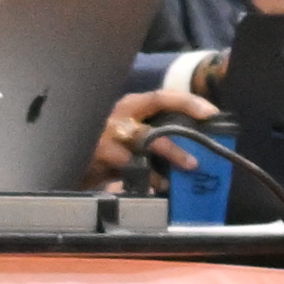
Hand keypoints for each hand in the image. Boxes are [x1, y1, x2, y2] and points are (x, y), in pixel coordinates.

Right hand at [96, 88, 215, 182]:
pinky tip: (160, 186)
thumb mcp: (133, 140)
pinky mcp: (98, 154)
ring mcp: (109, 133)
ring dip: (171, 153)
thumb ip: (159, 140)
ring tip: (189, 167)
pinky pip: (130, 164)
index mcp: (133, 106)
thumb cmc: (109, 151)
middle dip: (183, 119)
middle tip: (201, 151)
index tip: (212, 113)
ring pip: (146, 138)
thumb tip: (197, 151)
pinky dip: (148, 177)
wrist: (72, 164)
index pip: (163, 96)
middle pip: (156, 108)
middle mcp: (122, 115)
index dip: (189, 102)